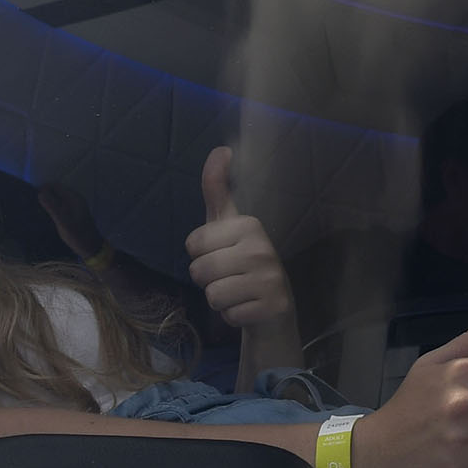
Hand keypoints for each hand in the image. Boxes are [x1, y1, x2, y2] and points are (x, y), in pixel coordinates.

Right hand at [34, 179, 103, 260]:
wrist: (91, 248)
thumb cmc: (77, 235)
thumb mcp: (63, 221)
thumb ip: (52, 207)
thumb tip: (40, 193)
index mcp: (74, 197)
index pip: (55, 186)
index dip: (43, 188)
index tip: (31, 196)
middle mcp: (74, 199)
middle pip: (56, 191)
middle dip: (44, 194)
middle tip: (31, 203)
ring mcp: (74, 206)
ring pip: (57, 199)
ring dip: (47, 202)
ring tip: (35, 209)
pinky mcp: (72, 214)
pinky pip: (59, 206)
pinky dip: (52, 208)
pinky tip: (44, 215)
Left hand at [184, 147, 294, 327]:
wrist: (274, 309)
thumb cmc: (243, 262)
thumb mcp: (227, 225)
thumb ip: (218, 189)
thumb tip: (221, 149)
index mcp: (249, 224)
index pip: (193, 244)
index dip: (200, 255)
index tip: (222, 255)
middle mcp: (262, 248)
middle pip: (200, 270)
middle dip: (208, 280)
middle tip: (230, 277)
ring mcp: (270, 278)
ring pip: (212, 294)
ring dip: (219, 300)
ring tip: (238, 293)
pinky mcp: (273, 306)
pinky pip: (228, 316)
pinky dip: (232, 317)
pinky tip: (248, 308)